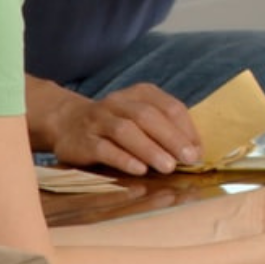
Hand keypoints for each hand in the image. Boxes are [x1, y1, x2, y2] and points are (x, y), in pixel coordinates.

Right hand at [35, 82, 199, 174]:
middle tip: (188, 159)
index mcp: (140, 94)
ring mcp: (99, 121)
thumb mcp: (141, 119)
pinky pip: (104, 148)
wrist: (67, 122)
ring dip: (149, 149)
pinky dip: (123, 158)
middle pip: (148, 116)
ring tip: (168, 167)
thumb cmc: (116, 125)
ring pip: (125, 130)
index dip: (186, 129)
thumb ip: (167, 130)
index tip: (198, 152)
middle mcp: (119, 102)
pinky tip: (138, 170)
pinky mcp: (83, 141)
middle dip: (171, 138)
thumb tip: (195, 152)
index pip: (169, 107)